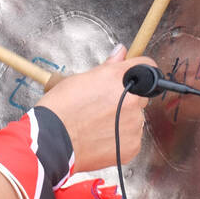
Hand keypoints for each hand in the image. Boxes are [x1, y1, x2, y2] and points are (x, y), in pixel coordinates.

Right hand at [37, 45, 152, 171]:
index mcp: (118, 78)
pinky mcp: (132, 145)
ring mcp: (134, 124)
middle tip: (105, 105)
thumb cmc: (61, 109)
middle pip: (141, 94)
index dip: (139, 69)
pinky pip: (132, 138)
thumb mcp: (80, 79)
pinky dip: (121, 138)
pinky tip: (102, 137)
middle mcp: (131, 100)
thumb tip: (120, 53)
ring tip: (99, 124)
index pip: (146, 64)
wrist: (53, 140)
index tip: (134, 74)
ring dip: (124, 119)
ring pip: (136, 118)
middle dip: (128, 98)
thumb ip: (108, 66)